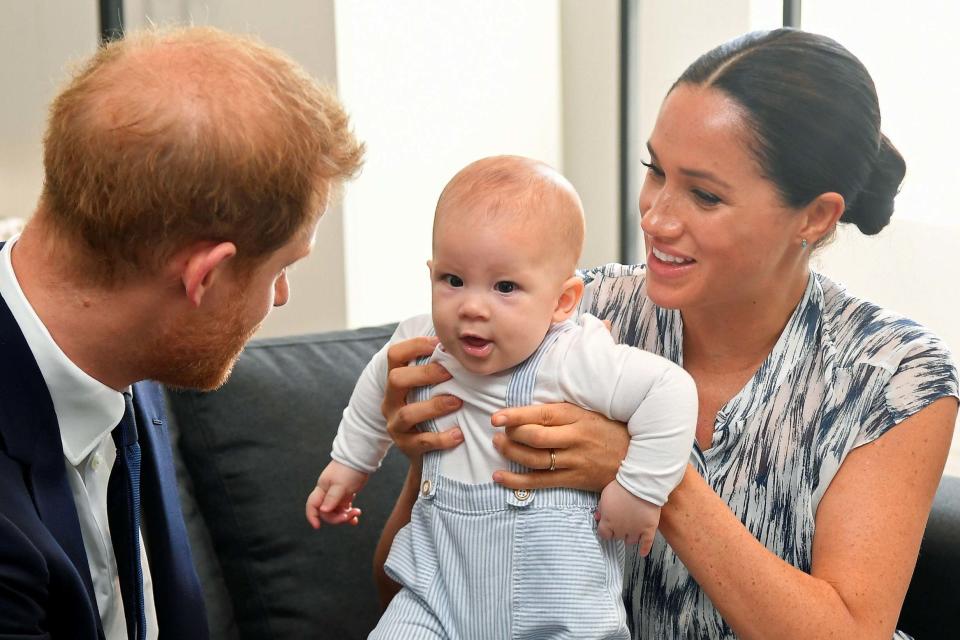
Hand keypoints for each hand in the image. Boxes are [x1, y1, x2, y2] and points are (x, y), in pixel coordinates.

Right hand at [305, 460, 367, 527]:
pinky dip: (349, 513)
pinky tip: (356, 517)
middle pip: (326, 512)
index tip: (318, 526)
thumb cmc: (349, 470)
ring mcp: (336, 494)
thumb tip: (323, 510)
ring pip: (336, 511)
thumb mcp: (341, 485)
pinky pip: (345, 508)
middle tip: (350, 515)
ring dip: (346, 516)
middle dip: (337, 517)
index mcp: (322, 489)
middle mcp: (327, 493)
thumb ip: (332, 498)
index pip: (312, 505)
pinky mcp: (345, 494)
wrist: (360, 459)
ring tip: (357, 513)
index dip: (312, 516)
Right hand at [382, 336, 463, 463]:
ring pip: (407, 413)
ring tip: (458, 402)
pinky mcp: (406, 447)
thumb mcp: (428, 389)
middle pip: (396, 379)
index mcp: (396, 382)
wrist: (425, 454)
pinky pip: (421, 442)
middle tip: (450, 372)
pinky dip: (441, 438)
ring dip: (435, 406)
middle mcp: (390, 401)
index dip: (414, 345)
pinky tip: (459, 434)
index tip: (438, 343)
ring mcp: (395, 425)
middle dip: (424, 374)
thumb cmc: (432, 411)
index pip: (395, 355)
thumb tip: (462, 342)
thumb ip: (438, 368)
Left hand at [490, 402, 628, 491]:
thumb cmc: (610, 431)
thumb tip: (528, 410)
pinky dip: (517, 481)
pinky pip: (540, 482)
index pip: (541, 414)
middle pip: (535, 437)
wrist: (638, 459)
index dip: (516, 416)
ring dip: (510, 453)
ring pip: (534, 459)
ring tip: (497, 446)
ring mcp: (574, 461)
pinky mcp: (574, 480)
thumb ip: (562, 412)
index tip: (496, 417)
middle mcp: (575, 438)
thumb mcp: (589, 413)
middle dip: (511, 435)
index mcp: (577, 417)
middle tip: (498, 432)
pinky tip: (500, 476)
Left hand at [596, 481, 659, 555]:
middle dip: (618, 531)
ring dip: (630, 537)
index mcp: (608, 522)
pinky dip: (644, 549)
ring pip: (631, 541)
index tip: (607, 528)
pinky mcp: (648, 529)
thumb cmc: (621, 488)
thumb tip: (598, 517)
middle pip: (617, 537)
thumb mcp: (605, 495)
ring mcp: (635, 530)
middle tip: (621, 524)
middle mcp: (621, 529)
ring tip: (631, 532)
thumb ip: (601, 508)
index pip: (604, 534)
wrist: (640, 484)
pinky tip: (642, 553)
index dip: (606, 531)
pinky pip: (647, 543)